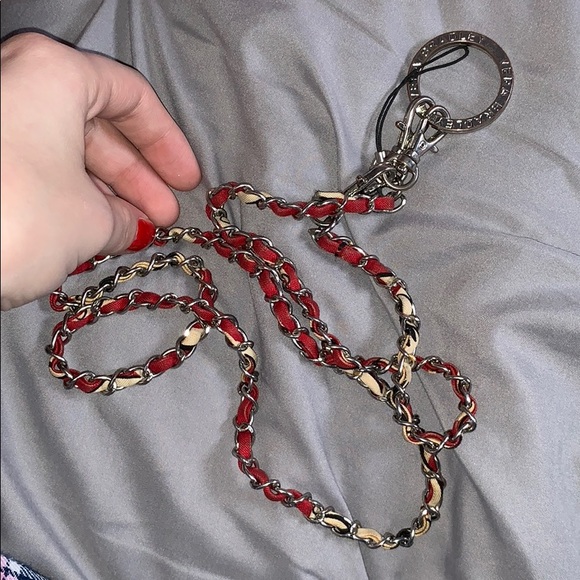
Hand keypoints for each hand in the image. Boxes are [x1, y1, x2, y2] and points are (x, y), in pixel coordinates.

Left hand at [1, 32, 200, 309]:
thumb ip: (122, 218)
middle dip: (138, 178)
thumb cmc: (19, 217)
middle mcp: (18, 82)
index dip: (169, 145)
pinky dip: (71, 196)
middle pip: (98, 126)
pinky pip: (38, 166)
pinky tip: (99, 229)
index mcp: (53, 73)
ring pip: (67, 150)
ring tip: (137, 230)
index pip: (132, 99)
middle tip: (166, 216)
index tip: (189, 183)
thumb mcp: (90, 220)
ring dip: (108, 193)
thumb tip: (130, 227)